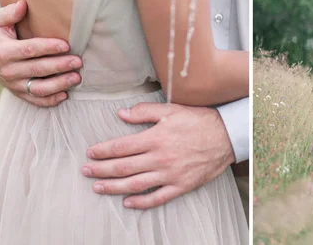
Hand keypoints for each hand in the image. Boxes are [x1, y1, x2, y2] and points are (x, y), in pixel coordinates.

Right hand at [0, 0, 82, 106]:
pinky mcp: (17, 92)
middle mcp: (8, 70)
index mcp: (3, 51)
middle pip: (38, 70)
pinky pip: (34, 100)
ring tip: (76, 78)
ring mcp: (13, 84)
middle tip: (78, 62)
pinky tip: (65, 95)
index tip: (66, 45)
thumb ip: (8, 13)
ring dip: (59, 85)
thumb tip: (23, 5)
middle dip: (60, 66)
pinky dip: (50, 100)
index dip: (48, 48)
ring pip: (38, 88)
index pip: (29, 50)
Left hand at [82, 102, 234, 208]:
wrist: (226, 136)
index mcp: (155, 138)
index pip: (121, 147)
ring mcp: (170, 174)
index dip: (102, 151)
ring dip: (113, 187)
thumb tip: (121, 114)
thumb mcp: (171, 110)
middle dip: (101, 170)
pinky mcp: (181, 185)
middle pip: (123, 167)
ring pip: (135, 185)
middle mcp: (159, 158)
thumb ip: (145, 112)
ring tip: (98, 188)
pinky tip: (127, 202)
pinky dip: (141, 203)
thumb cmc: (198, 120)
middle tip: (85, 171)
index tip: (90, 152)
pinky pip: (157, 198)